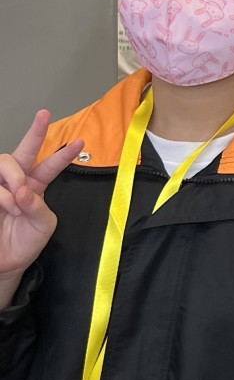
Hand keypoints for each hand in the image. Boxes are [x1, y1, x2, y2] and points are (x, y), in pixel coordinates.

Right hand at [0, 112, 82, 288]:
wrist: (5, 263)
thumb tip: (23, 190)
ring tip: (16, 202)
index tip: (80, 141)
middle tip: (43, 116)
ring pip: (6, 162)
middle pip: (25, 151)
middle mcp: (18, 181)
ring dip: (14, 179)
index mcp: (36, 187)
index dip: (64, 154)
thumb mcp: (42, 226)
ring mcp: (0, 185)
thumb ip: (37, 207)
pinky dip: (3, 196)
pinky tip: (7, 208)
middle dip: (35, 131)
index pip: (51, 165)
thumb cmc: (26, 242)